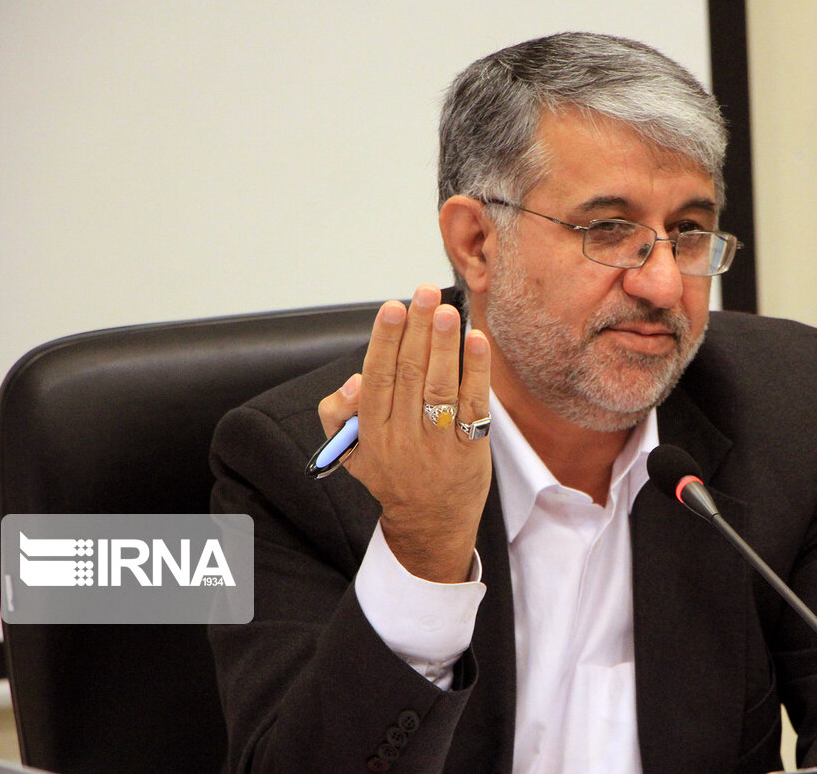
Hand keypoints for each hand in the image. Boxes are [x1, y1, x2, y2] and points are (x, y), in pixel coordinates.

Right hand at [317, 285, 490, 581]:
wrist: (430, 522)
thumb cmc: (391, 475)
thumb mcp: (350, 453)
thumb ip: (338, 414)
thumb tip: (352, 380)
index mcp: (371, 432)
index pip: (378, 377)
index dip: (385, 340)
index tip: (393, 307)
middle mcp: (403, 436)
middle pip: (409, 375)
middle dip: (417, 330)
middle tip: (424, 294)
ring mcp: (438, 443)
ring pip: (439, 387)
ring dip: (444, 345)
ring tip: (449, 310)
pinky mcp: (470, 447)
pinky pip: (472, 405)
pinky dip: (476, 371)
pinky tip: (478, 341)